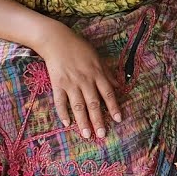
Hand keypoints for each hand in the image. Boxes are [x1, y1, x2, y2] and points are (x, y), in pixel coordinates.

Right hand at [35, 24, 120, 138]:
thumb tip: (119, 86)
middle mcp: (85, 80)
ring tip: (86, 134)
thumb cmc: (79, 48)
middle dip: (98, 120)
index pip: (108, 93)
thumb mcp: (97, 58)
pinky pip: (60, 101)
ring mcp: (70, 83)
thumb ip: (108, 74)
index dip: (113, 107)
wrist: (56, 40)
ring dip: (82, 121)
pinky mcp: (57, 84)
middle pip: (93, 103)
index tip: (118, 119)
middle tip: (102, 135)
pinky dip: (62, 112)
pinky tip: (66, 123)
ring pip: (78, 106)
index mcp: (97, 73)